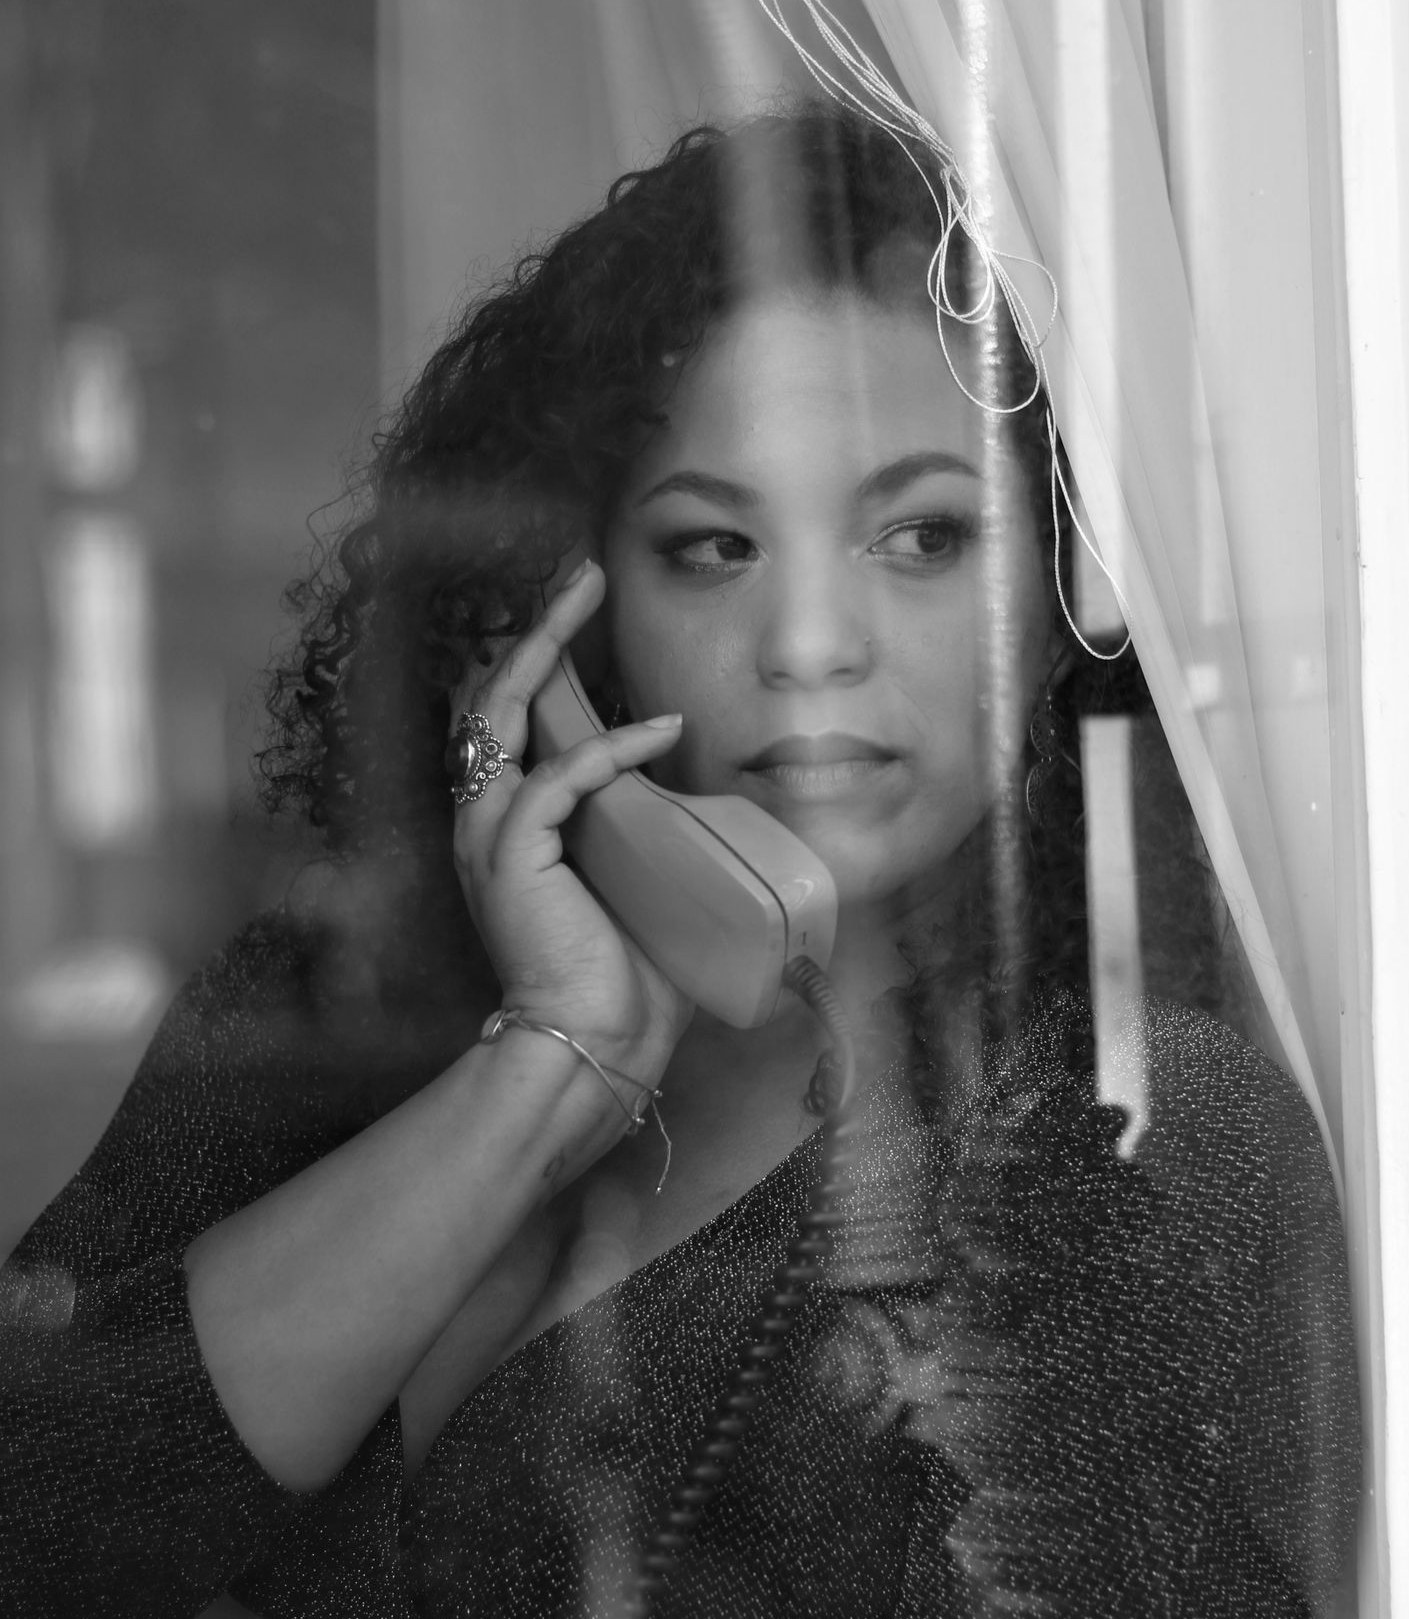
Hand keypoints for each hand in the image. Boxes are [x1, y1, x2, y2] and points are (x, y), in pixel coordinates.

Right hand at [451, 558, 692, 1083]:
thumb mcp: (642, 880)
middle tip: (578, 575)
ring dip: (548, 648)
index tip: (579, 606)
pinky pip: (560, 776)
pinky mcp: (514, 853)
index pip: (514, 720)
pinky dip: (613, 747)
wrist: (593, 1043)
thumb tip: (713, 791)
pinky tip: (661, 728)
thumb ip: (654, 829)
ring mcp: (491, 834)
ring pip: (507, 713)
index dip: (541, 658)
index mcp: (510, 824)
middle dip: (536, 627)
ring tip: (585, 596)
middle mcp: (486, 820)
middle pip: (496, 695)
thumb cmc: (622, 979)